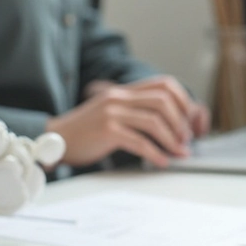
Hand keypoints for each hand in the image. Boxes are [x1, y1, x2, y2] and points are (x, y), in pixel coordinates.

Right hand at [49, 76, 210, 167]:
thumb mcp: (111, 112)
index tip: (189, 120)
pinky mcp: (107, 131)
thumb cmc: (86, 131)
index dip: (183, 100)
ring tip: (178, 152)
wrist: (55, 139)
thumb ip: (135, 111)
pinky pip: (139, 142)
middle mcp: (119, 97)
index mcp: (123, 91)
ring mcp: (112, 113)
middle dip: (180, 122)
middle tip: (185, 140)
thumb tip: (168, 124)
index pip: (163, 84)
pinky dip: (156, 153)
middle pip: (163, 101)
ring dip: (172, 139)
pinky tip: (161, 162)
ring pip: (154, 121)